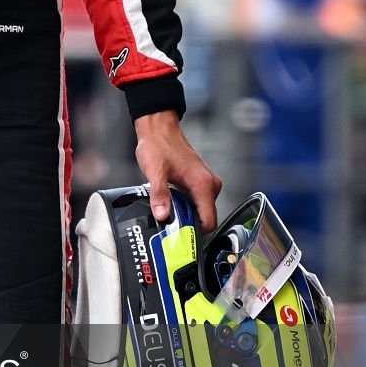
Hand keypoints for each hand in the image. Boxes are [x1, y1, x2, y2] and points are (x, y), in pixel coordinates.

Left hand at [133, 109, 221, 230]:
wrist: (160, 129)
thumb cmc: (159, 145)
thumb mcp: (155, 172)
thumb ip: (159, 195)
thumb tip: (163, 215)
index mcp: (203, 184)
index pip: (209, 221)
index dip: (196, 233)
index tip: (181, 237)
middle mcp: (210, 185)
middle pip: (204, 218)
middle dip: (188, 225)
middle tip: (168, 227)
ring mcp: (207, 183)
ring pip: (200, 210)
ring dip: (185, 215)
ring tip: (167, 213)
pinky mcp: (200, 182)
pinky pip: (196, 202)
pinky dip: (185, 206)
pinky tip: (170, 203)